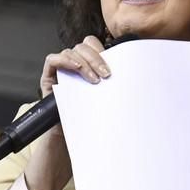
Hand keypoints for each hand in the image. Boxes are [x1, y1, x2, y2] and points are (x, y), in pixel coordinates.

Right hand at [25, 35, 109, 189]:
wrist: (70, 144)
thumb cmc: (90, 124)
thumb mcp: (108, 104)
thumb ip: (116, 90)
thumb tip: (142, 79)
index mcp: (90, 68)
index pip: (94, 46)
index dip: (104, 50)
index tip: (118, 64)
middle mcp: (74, 67)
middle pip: (84, 46)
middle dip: (97, 57)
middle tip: (107, 74)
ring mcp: (61, 72)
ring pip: (71, 51)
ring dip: (85, 62)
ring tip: (95, 79)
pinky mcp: (47, 79)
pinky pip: (52, 60)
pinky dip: (65, 60)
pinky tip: (77, 69)